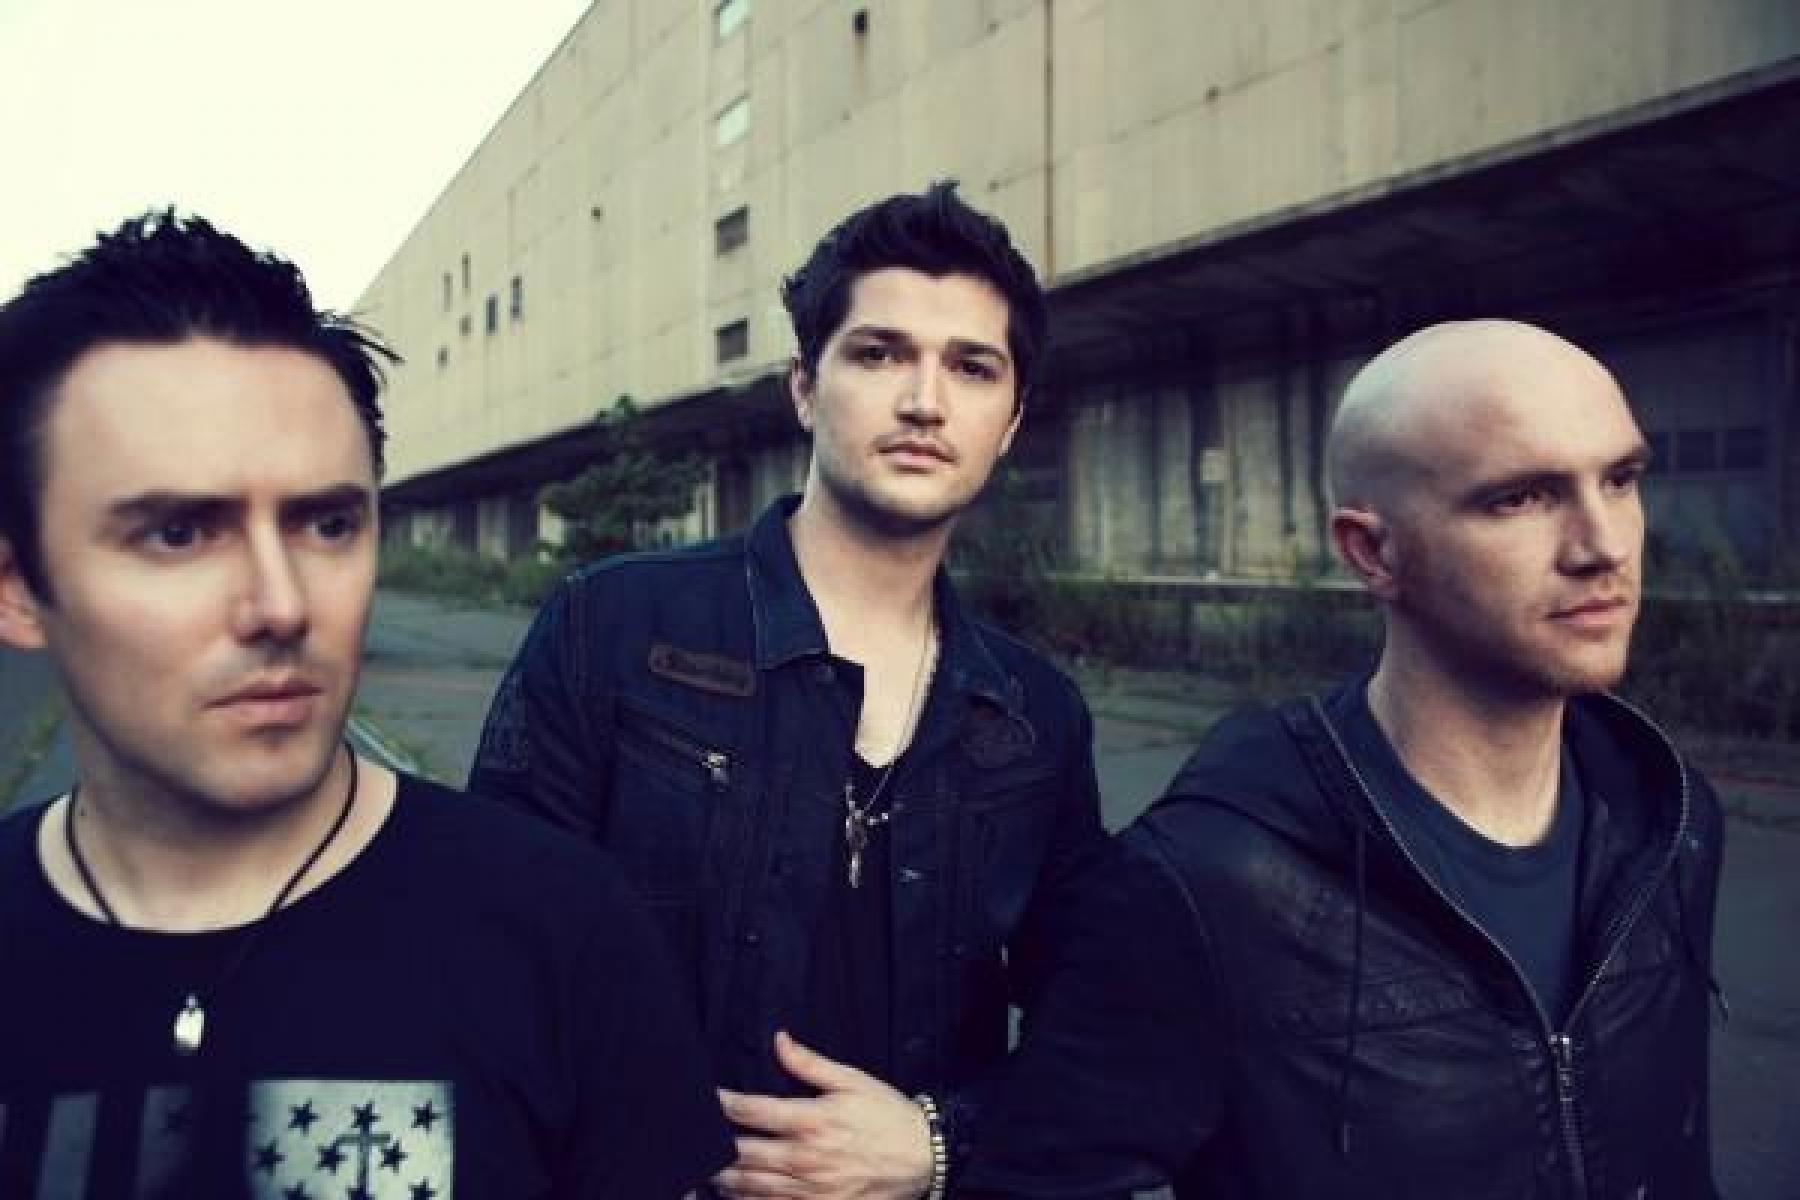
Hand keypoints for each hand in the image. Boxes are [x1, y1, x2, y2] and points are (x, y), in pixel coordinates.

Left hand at [712, 1031, 933, 1198]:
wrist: (923, 1157)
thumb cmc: (887, 1116)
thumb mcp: (852, 1080)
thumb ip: (809, 1063)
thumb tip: (779, 1040)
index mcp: (811, 1120)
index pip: (749, 1111)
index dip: (720, 1103)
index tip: (705, 1098)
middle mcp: (805, 1157)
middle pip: (741, 1153)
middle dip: (713, 1145)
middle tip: (696, 1137)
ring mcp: (809, 1189)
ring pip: (750, 1187)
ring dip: (723, 1178)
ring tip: (708, 1168)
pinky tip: (738, 1194)